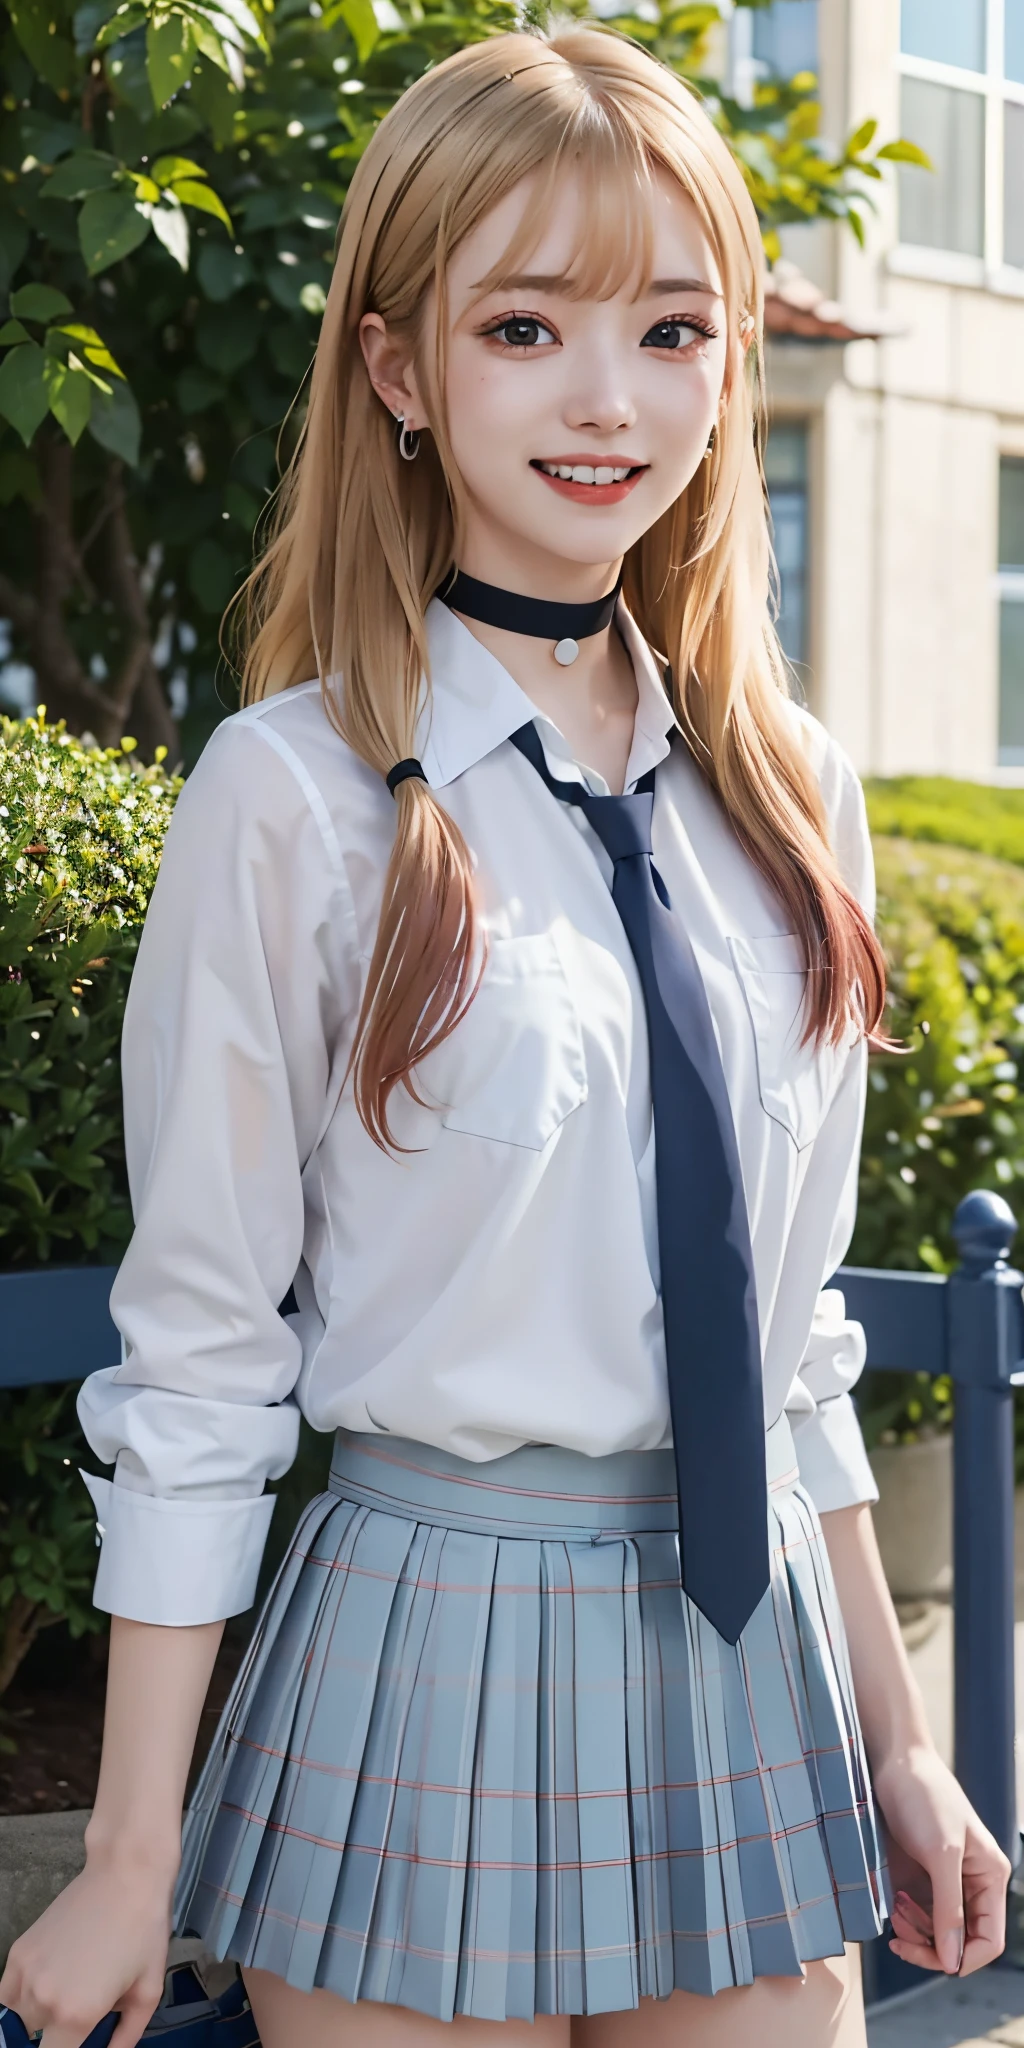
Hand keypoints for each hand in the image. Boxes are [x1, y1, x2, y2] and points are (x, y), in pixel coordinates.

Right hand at [0, 1851, 172, 2047]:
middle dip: (59, 2033)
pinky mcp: (18, 1952)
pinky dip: (22, 1998)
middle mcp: (42, 1999)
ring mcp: (25, 1973)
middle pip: (36, 2040)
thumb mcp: (146, 1994)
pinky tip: (49, 1983)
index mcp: (75, 2015)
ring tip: (70, 1994)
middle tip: (83, 2013)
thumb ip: (124, 2038)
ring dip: (39, 2017)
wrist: (125, 1876)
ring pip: (20, 2018)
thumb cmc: (143, 1933)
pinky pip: (8, 1993)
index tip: (80, 2040)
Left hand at [871, 1741, 1011, 1976]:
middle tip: (900, 1941)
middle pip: (961, 1941)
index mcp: (989, 1877)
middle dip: (932, 1948)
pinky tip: (892, 1903)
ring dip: (915, 1933)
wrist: (893, 1761)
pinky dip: (904, 1919)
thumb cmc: (924, 1796)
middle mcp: (971, 1883)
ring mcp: (943, 1881)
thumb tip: (953, 1961)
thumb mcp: (941, 1853)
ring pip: (937, 1933)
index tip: (933, 1959)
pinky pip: (917, 1915)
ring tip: (895, 1913)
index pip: (988, 1939)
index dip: (964, 1957)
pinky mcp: (918, 1875)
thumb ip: (948, 1907)